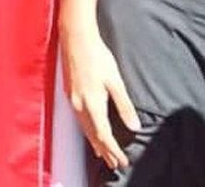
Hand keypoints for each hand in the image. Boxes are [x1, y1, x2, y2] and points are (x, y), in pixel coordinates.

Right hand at [63, 26, 139, 170]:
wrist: (75, 39)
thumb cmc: (97, 57)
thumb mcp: (115, 81)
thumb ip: (124, 105)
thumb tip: (134, 126)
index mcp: (92, 103)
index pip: (103, 135)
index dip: (113, 150)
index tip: (122, 161)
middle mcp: (79, 105)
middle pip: (92, 135)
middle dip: (104, 150)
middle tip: (114, 164)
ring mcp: (72, 99)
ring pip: (84, 128)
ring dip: (94, 142)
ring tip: (103, 154)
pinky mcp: (69, 93)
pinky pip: (79, 119)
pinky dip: (87, 130)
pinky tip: (90, 130)